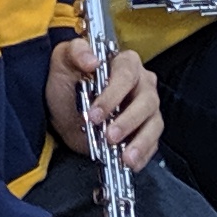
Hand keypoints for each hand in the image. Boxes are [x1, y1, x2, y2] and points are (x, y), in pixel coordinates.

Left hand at [48, 37, 162, 168]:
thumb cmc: (67, 83)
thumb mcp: (62, 63)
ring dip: (140, 142)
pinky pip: (152, 144)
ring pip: (154, 124)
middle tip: (109, 136)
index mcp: (124, 63)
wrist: (64, 113)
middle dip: (127, 121)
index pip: (126, 75)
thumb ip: (75, 53)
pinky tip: (130, 163)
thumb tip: (91, 59)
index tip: (95, 113)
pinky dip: (143, 155)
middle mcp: (141, 84)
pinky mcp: (146, 131)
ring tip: (125, 157)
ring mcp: (147, 109)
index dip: (112, 95)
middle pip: (146, 101)